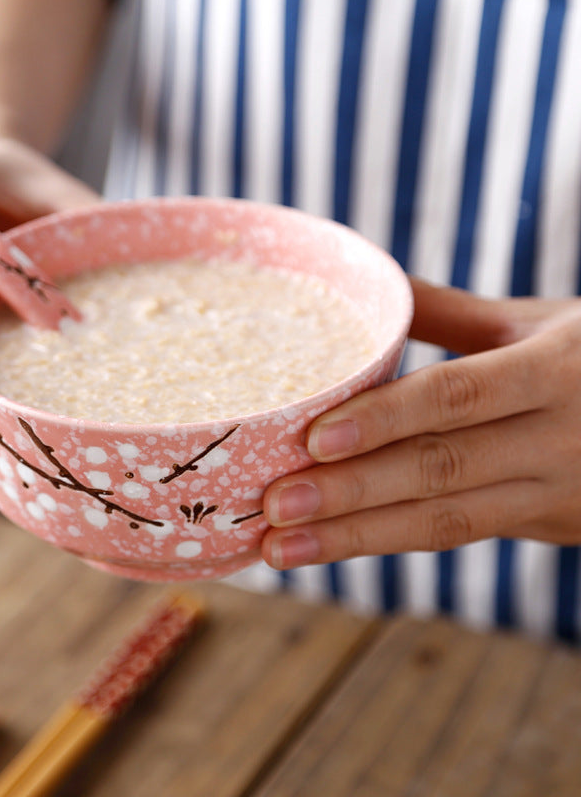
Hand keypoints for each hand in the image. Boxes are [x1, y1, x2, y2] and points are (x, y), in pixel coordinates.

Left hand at [261, 278, 580, 568]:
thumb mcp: (540, 324)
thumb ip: (453, 312)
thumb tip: (371, 277)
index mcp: (556, 370)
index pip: (458, 396)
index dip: (385, 419)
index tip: (311, 439)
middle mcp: (561, 437)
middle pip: (440, 469)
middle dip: (351, 495)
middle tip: (272, 508)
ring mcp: (559, 493)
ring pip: (446, 520)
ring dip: (356, 538)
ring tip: (282, 546)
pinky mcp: (550, 527)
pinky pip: (458, 533)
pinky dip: (391, 541)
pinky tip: (333, 545)